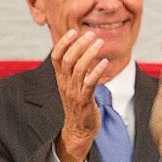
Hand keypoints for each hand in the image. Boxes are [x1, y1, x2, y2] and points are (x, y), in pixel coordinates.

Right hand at [51, 29, 107, 161]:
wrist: (79, 130)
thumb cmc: (80, 105)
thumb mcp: (75, 85)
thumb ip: (77, 70)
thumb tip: (84, 52)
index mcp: (61, 79)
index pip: (56, 56)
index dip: (64, 43)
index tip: (73, 31)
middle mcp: (65, 83)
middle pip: (67, 59)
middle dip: (79, 44)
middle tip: (91, 34)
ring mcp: (73, 92)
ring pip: (78, 68)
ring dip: (90, 53)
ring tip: (100, 42)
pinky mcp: (84, 100)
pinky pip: (89, 83)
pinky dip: (97, 71)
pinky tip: (105, 62)